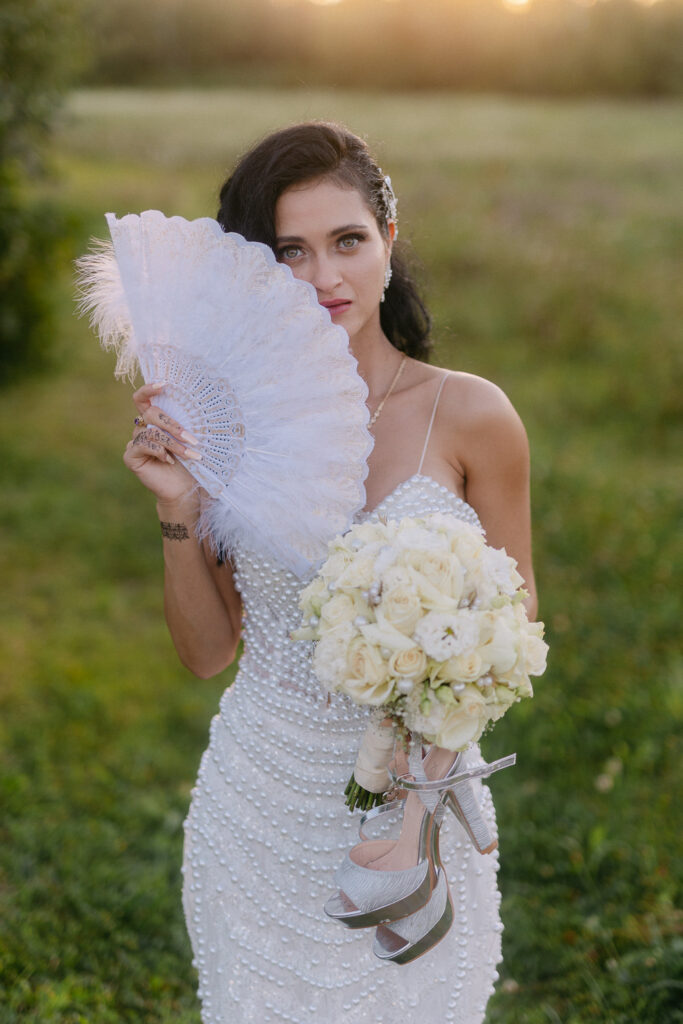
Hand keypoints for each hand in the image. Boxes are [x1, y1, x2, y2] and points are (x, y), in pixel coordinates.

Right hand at [124, 382, 201, 506]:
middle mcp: (142, 428)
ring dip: (173, 443)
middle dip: (173, 425)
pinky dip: (159, 451)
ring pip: (151, 432)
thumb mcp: (190, 439)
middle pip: (150, 413)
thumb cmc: (190, 462)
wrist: (184, 488)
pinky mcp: (130, 456)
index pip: (143, 398)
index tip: (165, 385)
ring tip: (190, 454)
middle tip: (191, 438)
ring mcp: (135, 441)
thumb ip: (186, 422)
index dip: (149, 389)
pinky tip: (169, 461)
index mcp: (155, 420)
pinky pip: (142, 445)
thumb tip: (198, 402)